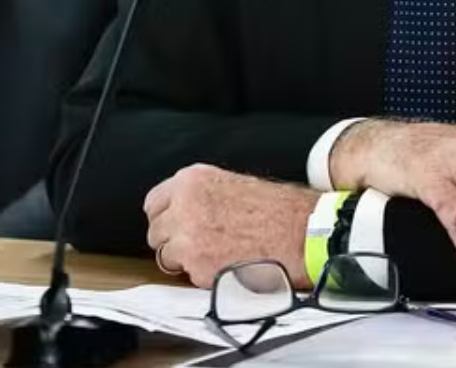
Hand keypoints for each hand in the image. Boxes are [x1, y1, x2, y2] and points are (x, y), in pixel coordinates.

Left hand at [144, 165, 320, 290]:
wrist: (301, 231)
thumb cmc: (277, 208)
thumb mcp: (232, 184)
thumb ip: (200, 196)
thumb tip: (182, 212)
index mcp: (191, 180)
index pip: (153, 203)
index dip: (165, 217)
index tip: (174, 225)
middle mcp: (183, 206)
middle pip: (155, 231)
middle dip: (172, 240)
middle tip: (196, 245)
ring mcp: (187, 238)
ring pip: (166, 256)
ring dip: (185, 259)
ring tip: (213, 256)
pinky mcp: (198, 267)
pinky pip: (188, 275)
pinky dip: (202, 275)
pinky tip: (226, 265)